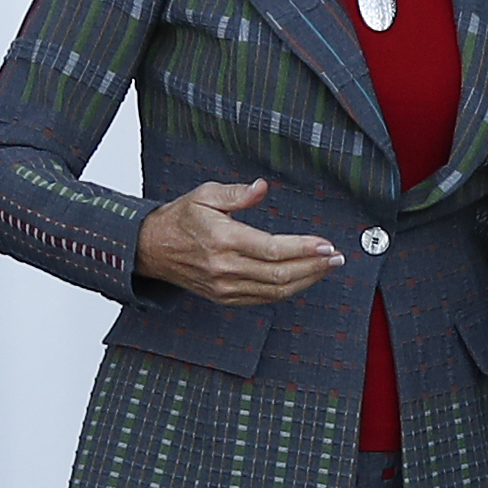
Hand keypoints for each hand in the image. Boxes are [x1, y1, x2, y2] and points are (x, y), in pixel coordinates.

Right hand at [135, 178, 343, 303]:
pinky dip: (288, 291)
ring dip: (306, 280)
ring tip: (327, 267)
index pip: (272, 249)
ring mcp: (224, 286)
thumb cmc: (180, 219)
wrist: (151, 248)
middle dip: (314, 266)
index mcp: (222, 240)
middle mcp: (224, 267)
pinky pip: (263, 299)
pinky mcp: (224, 297)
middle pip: (279, 274)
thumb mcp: (204, 195)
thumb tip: (262, 187)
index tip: (326, 244)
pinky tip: (304, 278)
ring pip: (275, 291)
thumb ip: (236, 193)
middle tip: (337, 257)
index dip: (304, 249)